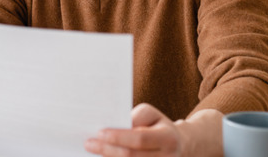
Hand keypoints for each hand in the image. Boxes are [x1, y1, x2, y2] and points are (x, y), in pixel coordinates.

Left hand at [84, 104, 222, 156]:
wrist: (179, 146)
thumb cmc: (158, 126)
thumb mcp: (151, 114)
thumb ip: (135, 118)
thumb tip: (115, 126)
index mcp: (168, 138)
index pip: (140, 139)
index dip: (119, 137)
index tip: (99, 132)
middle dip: (107, 150)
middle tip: (88, 143)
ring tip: (92, 153)